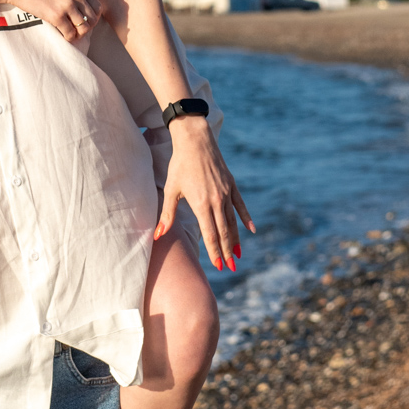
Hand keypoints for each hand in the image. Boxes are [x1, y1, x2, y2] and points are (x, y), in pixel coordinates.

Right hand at [6, 0, 102, 42]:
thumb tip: (83, 10)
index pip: (98, 7)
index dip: (93, 18)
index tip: (83, 22)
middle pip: (93, 19)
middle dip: (87, 28)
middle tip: (77, 30)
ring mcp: (67, 5)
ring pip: (84, 28)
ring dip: (78, 34)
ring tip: (70, 34)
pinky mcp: (56, 16)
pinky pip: (70, 33)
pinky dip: (69, 38)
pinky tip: (63, 36)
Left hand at [158, 116, 254, 270]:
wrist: (195, 140)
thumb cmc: (180, 165)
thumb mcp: (170, 190)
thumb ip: (167, 215)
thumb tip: (157, 235)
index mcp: (201, 204)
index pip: (210, 234)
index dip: (215, 252)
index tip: (219, 266)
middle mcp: (217, 200)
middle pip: (224, 232)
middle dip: (227, 252)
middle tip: (231, 267)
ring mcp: (226, 193)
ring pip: (233, 221)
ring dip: (235, 239)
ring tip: (237, 255)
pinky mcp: (232, 185)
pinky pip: (241, 206)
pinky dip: (246, 218)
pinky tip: (251, 230)